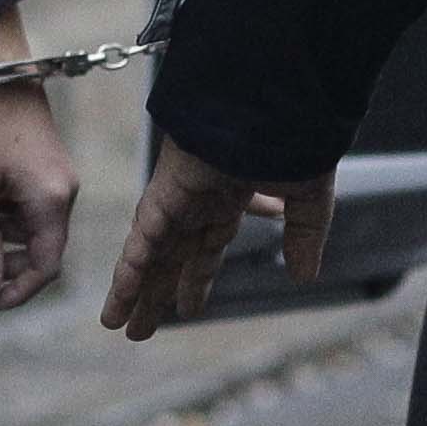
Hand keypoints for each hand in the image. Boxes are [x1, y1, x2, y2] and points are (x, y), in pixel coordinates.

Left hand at [0, 15, 76, 312]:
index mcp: (52, 202)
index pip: (46, 267)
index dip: (19, 291)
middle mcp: (65, 193)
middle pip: (45, 251)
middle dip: (9, 268)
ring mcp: (61, 179)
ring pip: (38, 231)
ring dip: (6, 243)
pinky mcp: (51, 167)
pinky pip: (37, 209)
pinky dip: (11, 220)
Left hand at [98, 132, 329, 340]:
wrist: (273, 96)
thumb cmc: (293, 133)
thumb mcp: (309, 195)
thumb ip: (305, 235)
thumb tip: (305, 276)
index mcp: (230, 197)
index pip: (207, 248)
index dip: (195, 279)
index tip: (187, 308)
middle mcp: (198, 200)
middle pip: (171, 258)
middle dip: (156, 293)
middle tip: (140, 329)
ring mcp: (178, 196)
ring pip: (149, 254)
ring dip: (133, 291)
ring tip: (118, 325)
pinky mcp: (165, 192)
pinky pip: (142, 241)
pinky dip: (129, 272)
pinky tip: (119, 300)